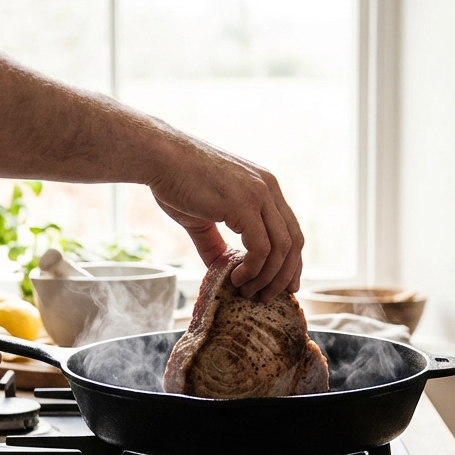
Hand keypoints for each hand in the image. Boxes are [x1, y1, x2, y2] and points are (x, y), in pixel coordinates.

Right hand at [148, 138, 303, 300]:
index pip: (291, 230)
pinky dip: (253, 269)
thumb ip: (215, 242)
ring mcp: (259, 195)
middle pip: (295, 241)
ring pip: (282, 249)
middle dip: (286, 275)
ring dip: (268, 278)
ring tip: (249, 292)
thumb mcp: (202, 216)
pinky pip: (262, 248)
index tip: (285, 285)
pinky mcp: (244, 205)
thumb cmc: (176, 180)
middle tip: (270, 297)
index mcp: (265, 186)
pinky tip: (236, 278)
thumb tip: (220, 270)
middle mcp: (269, 188)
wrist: (159, 156)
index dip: (291, 262)